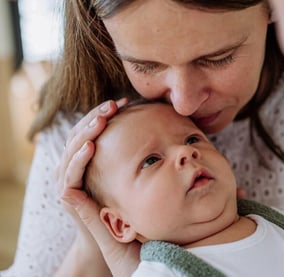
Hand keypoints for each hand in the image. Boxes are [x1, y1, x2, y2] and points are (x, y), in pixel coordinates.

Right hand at [56, 99, 139, 275]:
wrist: (114, 239)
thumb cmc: (126, 202)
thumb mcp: (132, 171)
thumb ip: (137, 151)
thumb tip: (160, 124)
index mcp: (86, 156)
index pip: (90, 127)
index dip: (103, 112)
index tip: (123, 101)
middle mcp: (72, 164)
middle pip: (79, 133)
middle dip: (95, 116)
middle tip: (113, 105)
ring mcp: (66, 179)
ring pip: (72, 148)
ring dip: (86, 132)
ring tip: (102, 119)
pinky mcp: (66, 195)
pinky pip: (69, 173)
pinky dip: (79, 158)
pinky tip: (92, 146)